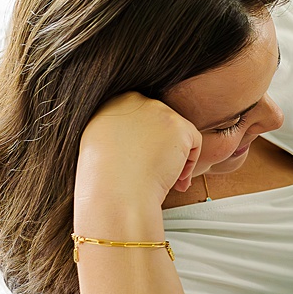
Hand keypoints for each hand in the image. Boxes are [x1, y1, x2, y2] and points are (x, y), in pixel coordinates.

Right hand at [76, 92, 202, 205]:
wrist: (115, 193)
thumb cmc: (105, 181)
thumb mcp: (99, 146)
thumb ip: (118, 133)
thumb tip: (139, 139)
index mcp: (109, 104)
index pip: (139, 118)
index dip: (144, 144)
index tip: (138, 165)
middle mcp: (133, 100)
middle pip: (159, 124)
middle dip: (161, 149)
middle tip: (155, 173)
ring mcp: (156, 110)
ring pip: (177, 133)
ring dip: (175, 157)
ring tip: (165, 180)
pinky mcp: (178, 125)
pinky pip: (194, 141)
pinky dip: (189, 164)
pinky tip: (176, 180)